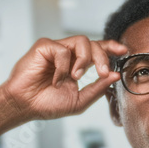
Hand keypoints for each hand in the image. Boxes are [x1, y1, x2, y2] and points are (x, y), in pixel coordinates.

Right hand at [0, 36, 127, 121]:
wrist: (25, 106)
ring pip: (81, 41)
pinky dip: (63, 68)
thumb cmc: (47, 104)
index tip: (123, 51)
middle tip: (103, 73)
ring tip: (76, 77)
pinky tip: (56, 80)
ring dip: (84, 60)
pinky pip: (63, 50)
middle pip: (93, 44)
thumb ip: (97, 88)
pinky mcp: (45, 46)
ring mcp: (56, 49)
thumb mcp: (79, 101)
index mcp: (78, 64)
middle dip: (102, 58)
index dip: (111, 48)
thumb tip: (115, 75)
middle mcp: (69, 54)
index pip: (97, 50)